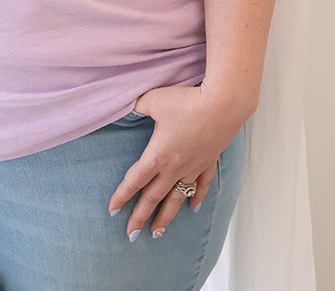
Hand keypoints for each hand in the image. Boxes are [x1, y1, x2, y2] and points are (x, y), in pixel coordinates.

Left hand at [107, 84, 244, 241]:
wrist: (222, 105)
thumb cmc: (186, 102)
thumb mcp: (153, 100)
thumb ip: (138, 106)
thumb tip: (131, 107)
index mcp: (158, 155)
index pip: (135, 180)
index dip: (122, 195)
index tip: (112, 210)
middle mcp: (174, 167)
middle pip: (153, 197)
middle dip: (140, 217)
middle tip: (130, 235)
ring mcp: (193, 167)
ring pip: (176, 198)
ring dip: (166, 217)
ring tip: (157, 232)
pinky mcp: (208, 162)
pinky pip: (201, 186)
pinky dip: (196, 198)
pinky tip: (193, 208)